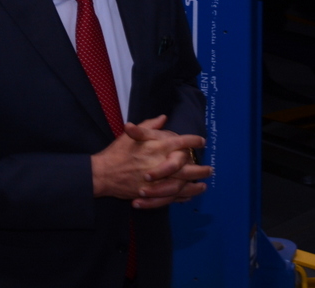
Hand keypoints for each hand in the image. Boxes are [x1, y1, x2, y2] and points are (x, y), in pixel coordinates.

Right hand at [91, 115, 206, 201]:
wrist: (104, 174)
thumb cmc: (117, 152)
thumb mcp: (131, 134)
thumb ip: (149, 125)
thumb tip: (163, 117)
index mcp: (158, 146)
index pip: (182, 142)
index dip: (194, 141)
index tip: (202, 141)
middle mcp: (161, 162)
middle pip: (188, 166)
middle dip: (201, 168)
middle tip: (210, 169)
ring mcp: (158, 180)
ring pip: (183, 184)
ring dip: (195, 185)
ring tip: (204, 186)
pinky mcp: (153, 194)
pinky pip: (172, 197)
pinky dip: (182, 197)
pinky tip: (188, 197)